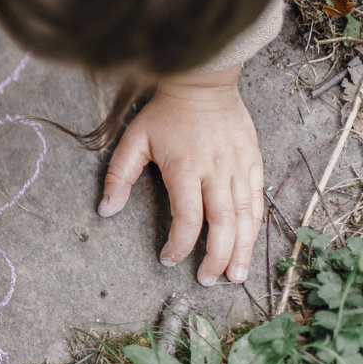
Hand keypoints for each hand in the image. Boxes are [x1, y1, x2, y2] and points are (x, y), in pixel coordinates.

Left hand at [98, 66, 262, 285]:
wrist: (204, 83)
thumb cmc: (165, 114)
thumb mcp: (133, 141)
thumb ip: (119, 177)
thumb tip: (105, 210)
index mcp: (186, 168)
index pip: (187, 217)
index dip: (179, 244)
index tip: (168, 259)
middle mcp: (217, 171)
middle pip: (223, 223)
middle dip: (216, 257)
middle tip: (207, 280)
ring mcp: (239, 166)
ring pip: (246, 216)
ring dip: (242, 249)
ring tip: (235, 275)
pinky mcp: (254, 162)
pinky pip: (257, 200)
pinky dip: (254, 226)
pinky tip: (248, 245)